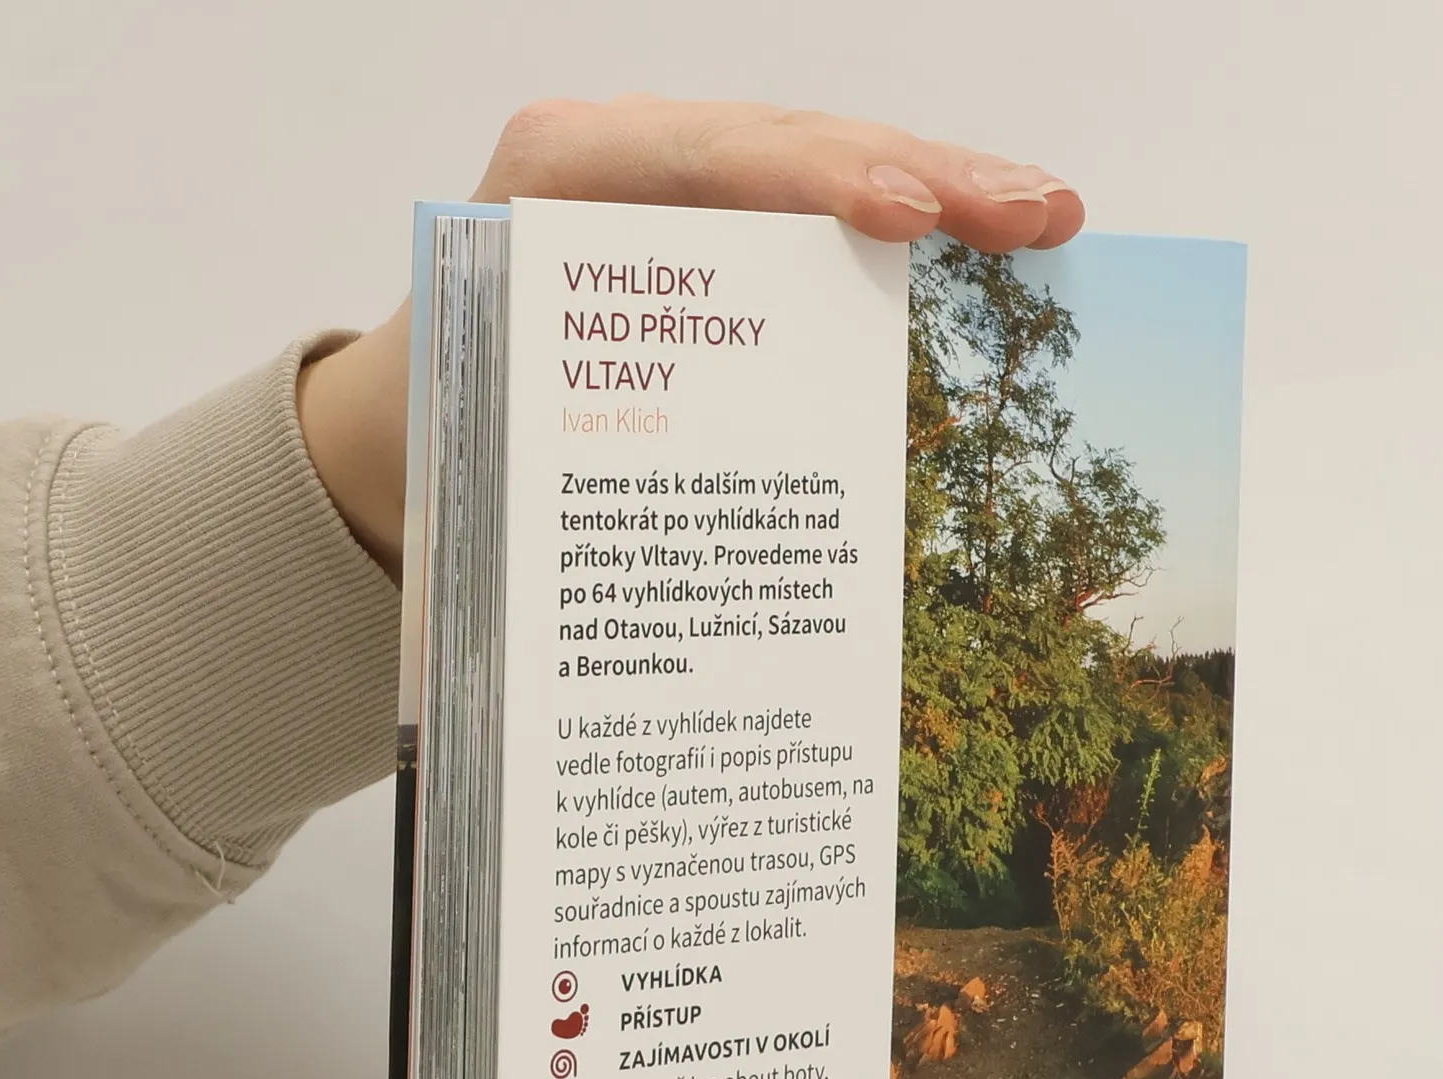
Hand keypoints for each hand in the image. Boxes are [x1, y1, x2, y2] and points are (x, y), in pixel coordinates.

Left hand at [297, 97, 1084, 573]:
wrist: (395, 428)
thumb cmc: (445, 445)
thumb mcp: (500, 439)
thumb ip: (601, 452)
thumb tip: (721, 569)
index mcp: (551, 187)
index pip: (705, 158)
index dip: (818, 179)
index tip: (915, 216)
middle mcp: (617, 166)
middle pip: (790, 145)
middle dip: (926, 172)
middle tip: (1041, 213)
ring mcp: (671, 189)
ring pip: (818, 167)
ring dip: (940, 188)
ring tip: (1047, 217)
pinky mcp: (708, 229)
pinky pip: (811, 213)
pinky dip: (899, 227)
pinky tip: (985, 245)